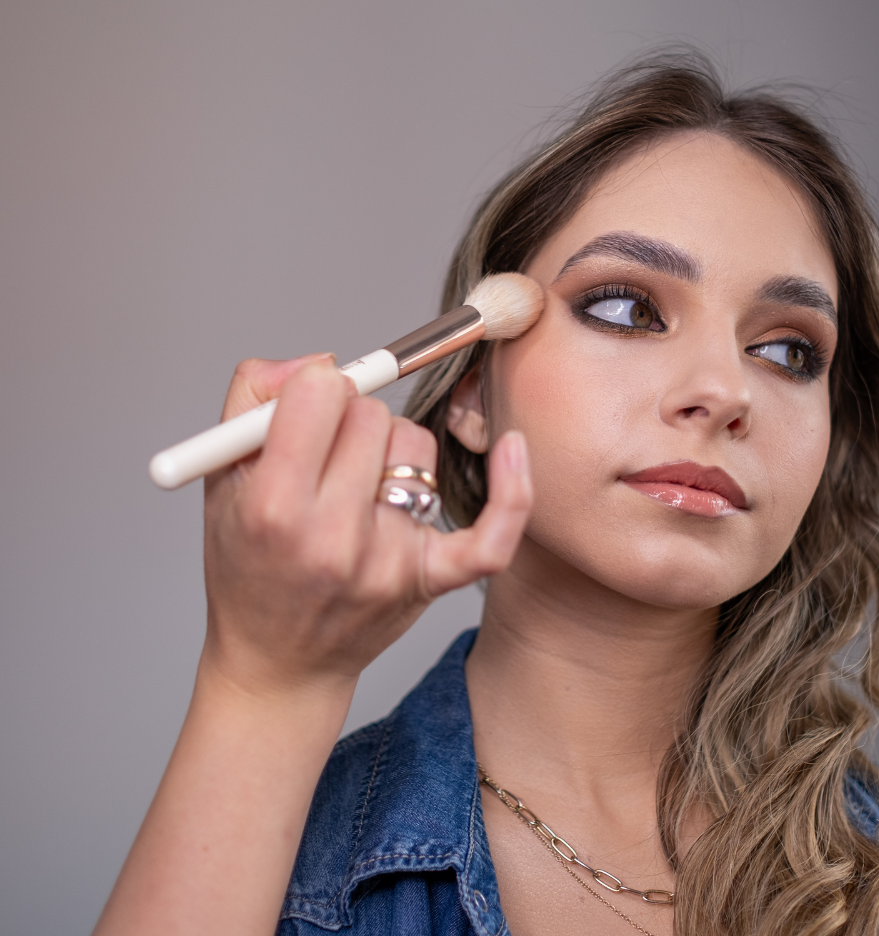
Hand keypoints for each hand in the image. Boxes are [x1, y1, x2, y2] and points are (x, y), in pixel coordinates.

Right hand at [201, 353, 531, 697]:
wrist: (278, 665)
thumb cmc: (246, 567)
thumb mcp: (219, 479)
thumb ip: (253, 397)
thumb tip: (320, 361)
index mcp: (272, 508)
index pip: (322, 393)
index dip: (316, 389)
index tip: (309, 405)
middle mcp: (332, 537)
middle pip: (372, 415)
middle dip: (348, 420)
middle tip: (327, 458)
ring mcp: (388, 561)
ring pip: (417, 445)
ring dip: (392, 450)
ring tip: (360, 489)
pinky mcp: (431, 580)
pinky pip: (489, 534)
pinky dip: (510, 491)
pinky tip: (512, 449)